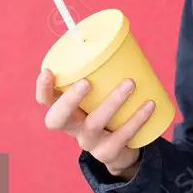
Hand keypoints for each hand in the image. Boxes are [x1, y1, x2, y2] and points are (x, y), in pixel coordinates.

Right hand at [37, 69, 155, 179]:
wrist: (123, 151)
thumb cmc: (111, 112)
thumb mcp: (102, 95)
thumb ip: (106, 73)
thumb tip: (123, 39)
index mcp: (67, 111)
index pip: (46, 102)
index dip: (43, 89)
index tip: (48, 71)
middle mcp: (72, 128)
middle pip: (57, 119)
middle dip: (69, 100)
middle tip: (86, 82)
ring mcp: (89, 143)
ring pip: (94, 124)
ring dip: (112, 101)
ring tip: (130, 82)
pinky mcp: (108, 153)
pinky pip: (122, 136)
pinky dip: (137, 119)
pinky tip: (149, 104)